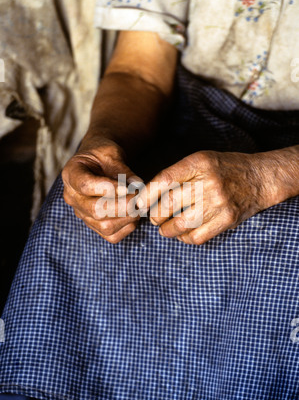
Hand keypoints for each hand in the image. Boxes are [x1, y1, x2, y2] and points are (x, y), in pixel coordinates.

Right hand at [62, 137, 142, 242]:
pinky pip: (111, 236)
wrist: (99, 163)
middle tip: (139, 197)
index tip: (128, 187)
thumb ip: (122, 169)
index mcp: (71, 174)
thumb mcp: (111, 153)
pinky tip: (135, 214)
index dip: (108, 188)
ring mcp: (82, 214)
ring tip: (139, 205)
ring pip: (104, 226)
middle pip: (95, 210)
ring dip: (128, 217)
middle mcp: (72, 197)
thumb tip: (137, 184)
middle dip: (123, 205)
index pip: (85, 185)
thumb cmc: (103, 155)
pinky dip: (127, 227)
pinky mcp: (94, 225)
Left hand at [137, 151, 270, 244]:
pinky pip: (197, 237)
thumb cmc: (224, 169)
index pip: (164, 180)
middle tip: (154, 217)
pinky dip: (185, 238)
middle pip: (169, 204)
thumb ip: (177, 174)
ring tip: (165, 228)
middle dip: (155, 215)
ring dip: (166, 230)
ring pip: (180, 225)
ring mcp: (219, 203)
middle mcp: (208, 182)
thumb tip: (147, 196)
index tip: (139, 204)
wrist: (259, 178)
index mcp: (199, 163)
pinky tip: (183, 233)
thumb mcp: (201, 160)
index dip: (147, 195)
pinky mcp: (227, 220)